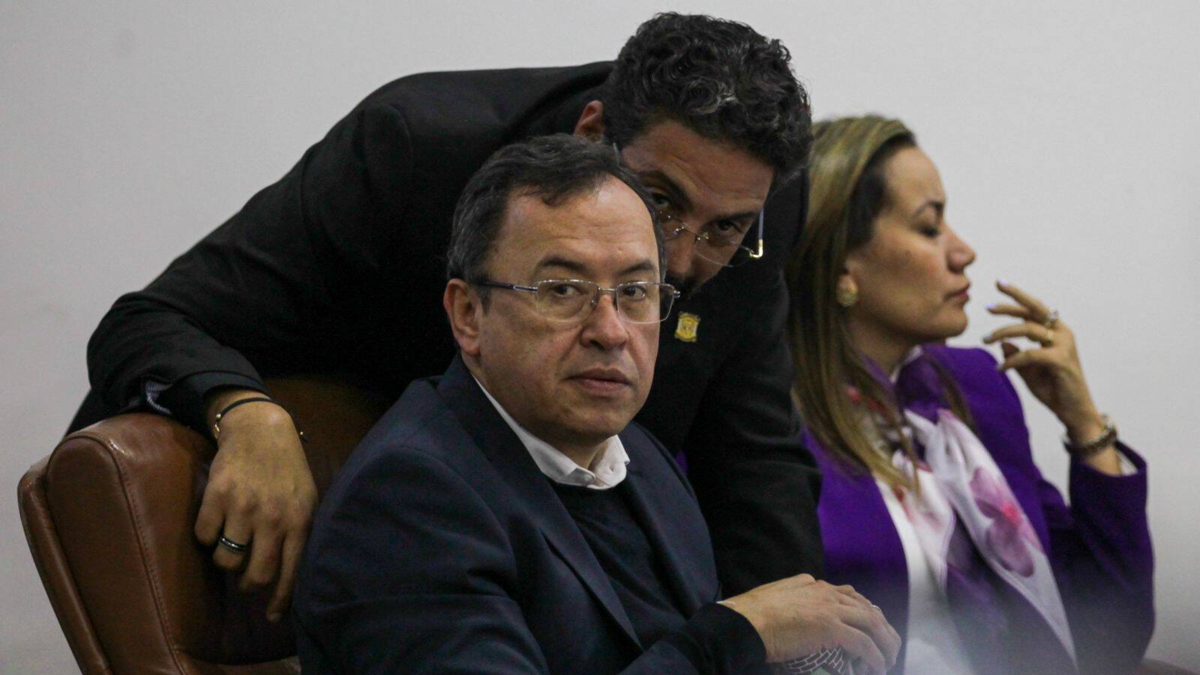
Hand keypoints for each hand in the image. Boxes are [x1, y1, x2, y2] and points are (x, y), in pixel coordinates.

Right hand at [194, 390, 317, 621]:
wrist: (261, 430)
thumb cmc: (287, 472)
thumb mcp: (307, 501)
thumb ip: (300, 536)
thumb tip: (290, 580)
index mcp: (300, 520)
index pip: (291, 572)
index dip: (280, 599)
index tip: (272, 615)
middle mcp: (273, 517)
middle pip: (256, 575)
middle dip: (249, 584)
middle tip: (245, 578)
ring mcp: (244, 506)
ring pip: (227, 560)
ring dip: (226, 560)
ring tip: (232, 544)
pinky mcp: (217, 496)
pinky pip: (205, 537)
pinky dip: (208, 537)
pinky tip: (217, 523)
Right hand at [722, 573, 899, 674]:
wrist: (746, 622)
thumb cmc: (753, 613)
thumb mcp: (777, 594)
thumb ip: (794, 592)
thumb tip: (803, 594)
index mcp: (814, 585)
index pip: (850, 595)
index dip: (865, 612)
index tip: (871, 627)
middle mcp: (827, 592)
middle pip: (867, 609)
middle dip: (882, 629)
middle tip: (888, 646)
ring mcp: (831, 609)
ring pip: (872, 624)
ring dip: (885, 643)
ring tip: (888, 660)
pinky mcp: (832, 628)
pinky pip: (864, 644)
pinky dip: (875, 656)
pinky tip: (878, 667)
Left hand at [983, 281, 1103, 438]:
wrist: (1073, 411)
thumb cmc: (1053, 389)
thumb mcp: (1028, 370)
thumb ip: (1017, 355)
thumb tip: (1002, 343)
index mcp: (1056, 332)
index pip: (1034, 309)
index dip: (1016, 296)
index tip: (998, 284)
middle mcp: (1062, 333)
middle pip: (1033, 310)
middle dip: (1010, 303)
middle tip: (987, 305)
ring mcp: (1064, 345)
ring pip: (1027, 329)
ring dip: (1002, 333)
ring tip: (985, 341)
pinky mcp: (1061, 359)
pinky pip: (1029, 354)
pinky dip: (1012, 360)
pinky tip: (1001, 369)